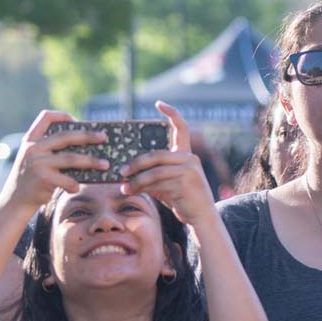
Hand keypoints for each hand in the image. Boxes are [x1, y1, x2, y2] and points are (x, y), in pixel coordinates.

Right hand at [0, 110, 108, 213]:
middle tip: (104, 138)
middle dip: (87, 136)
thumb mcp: (32, 158)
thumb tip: (83, 143)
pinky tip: (76, 188)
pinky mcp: (44, 179)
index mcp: (30, 140)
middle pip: (65, 136)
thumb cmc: (30, 179)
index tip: (76, 120)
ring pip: (72, 159)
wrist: (14, 201)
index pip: (45, 117)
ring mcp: (38, 163)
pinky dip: (75, 185)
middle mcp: (33, 148)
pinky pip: (68, 180)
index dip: (62, 116)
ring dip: (91, 162)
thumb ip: (48, 149)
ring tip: (105, 164)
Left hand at [120, 101, 215, 228]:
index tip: (159, 103)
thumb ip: (152, 174)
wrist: (200, 217)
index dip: (171, 114)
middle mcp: (189, 158)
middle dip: (136, 163)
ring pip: (155, 171)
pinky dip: (142, 187)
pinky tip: (131, 191)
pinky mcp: (186, 182)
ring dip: (136, 179)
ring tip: (124, 186)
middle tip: (121, 171)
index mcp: (186, 154)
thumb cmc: (181, 199)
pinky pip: (158, 183)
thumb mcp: (165, 183)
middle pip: (156, 154)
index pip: (181, 128)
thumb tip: (125, 172)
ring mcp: (189, 169)